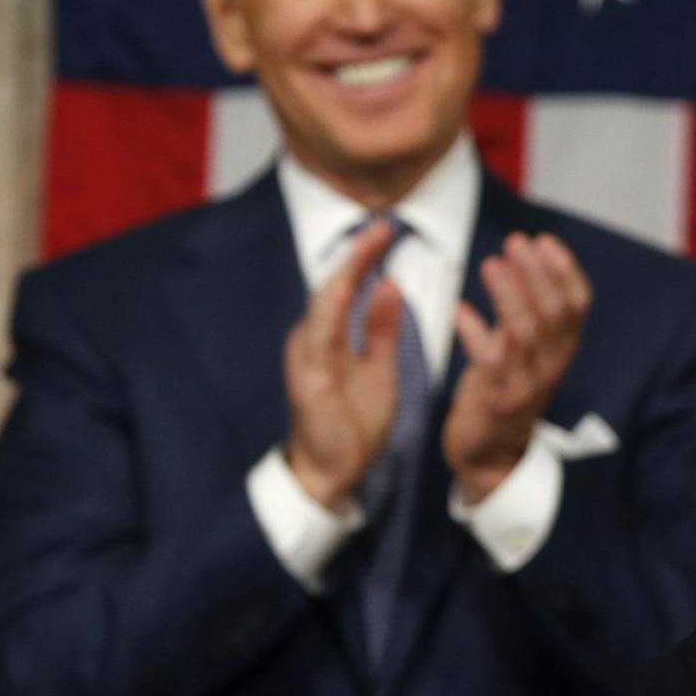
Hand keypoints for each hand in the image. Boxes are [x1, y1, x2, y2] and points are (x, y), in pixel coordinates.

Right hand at [282, 221, 400, 509]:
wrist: (331, 471)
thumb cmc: (351, 419)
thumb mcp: (376, 367)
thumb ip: (379, 328)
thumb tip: (389, 284)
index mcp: (329, 334)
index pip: (348, 287)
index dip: (365, 257)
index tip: (388, 229)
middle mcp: (312, 339)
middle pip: (333, 287)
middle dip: (356, 256)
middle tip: (382, 224)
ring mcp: (306, 358)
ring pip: (323, 306)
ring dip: (345, 274)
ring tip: (367, 244)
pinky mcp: (307, 381)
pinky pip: (318, 341)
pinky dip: (331, 313)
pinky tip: (344, 291)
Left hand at [442, 232, 591, 503]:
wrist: (491, 451)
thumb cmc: (501, 389)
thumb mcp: (524, 349)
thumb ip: (527, 312)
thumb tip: (522, 259)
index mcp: (562, 348)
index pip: (578, 303)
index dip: (564, 269)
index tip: (543, 240)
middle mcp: (552, 364)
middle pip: (554, 312)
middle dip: (536, 273)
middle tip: (515, 243)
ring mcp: (527, 383)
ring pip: (526, 332)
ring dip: (509, 295)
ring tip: (491, 264)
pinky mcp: (498, 399)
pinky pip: (490, 361)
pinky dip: (475, 332)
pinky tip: (459, 311)